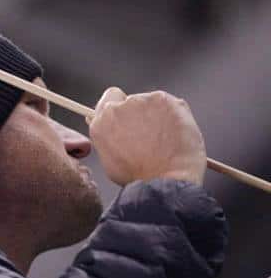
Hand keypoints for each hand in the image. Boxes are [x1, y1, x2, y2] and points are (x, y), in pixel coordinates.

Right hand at [88, 88, 206, 186]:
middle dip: (140, 114)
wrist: (164, 179)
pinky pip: (170, 104)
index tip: (129, 116)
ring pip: (151, 103)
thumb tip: (113, 128)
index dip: (120, 106)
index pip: (110, 98)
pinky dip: (174, 115)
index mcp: (102, 121)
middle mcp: (118, 107)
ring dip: (157, 115)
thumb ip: (109, 135)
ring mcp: (142, 101)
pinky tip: (175, 134)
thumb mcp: (110, 158)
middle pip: (132, 101)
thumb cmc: (138, 176)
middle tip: (150, 135)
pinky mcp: (164, 100)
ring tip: (164, 139)